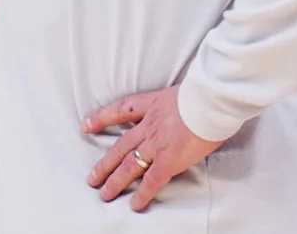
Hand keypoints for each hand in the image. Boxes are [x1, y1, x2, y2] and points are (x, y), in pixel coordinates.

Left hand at [82, 86, 221, 211]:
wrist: (211, 100)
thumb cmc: (205, 93)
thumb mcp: (184, 91)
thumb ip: (178, 103)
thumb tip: (186, 111)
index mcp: (152, 104)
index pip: (121, 110)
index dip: (101, 118)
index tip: (86, 125)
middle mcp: (150, 125)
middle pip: (120, 146)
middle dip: (105, 164)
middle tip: (92, 177)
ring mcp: (157, 143)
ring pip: (130, 165)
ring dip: (116, 181)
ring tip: (104, 194)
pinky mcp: (169, 159)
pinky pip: (152, 180)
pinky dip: (143, 193)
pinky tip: (135, 204)